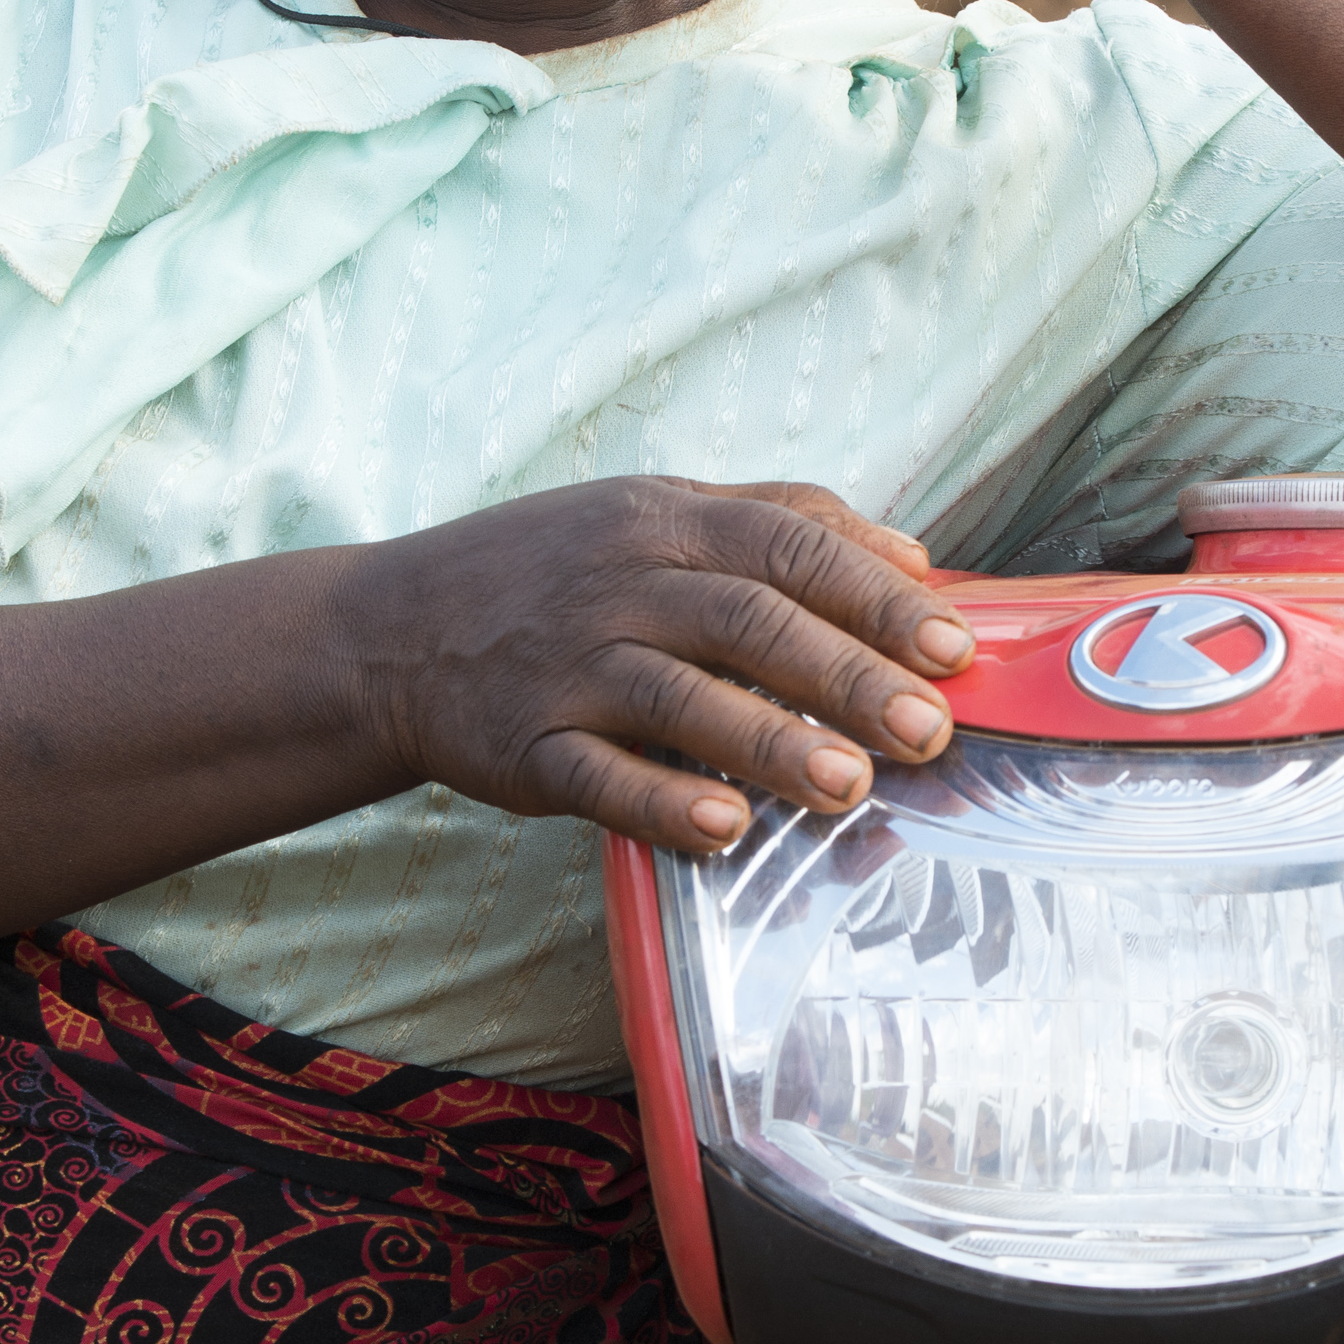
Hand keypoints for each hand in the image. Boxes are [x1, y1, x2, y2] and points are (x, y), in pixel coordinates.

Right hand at [344, 475, 973, 857]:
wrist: (390, 631)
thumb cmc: (554, 572)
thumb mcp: (655, 514)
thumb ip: (781, 519)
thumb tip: (916, 557)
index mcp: (666, 521)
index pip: (790, 545)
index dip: (878, 596)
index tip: (953, 648)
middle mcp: (619, 584)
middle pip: (751, 622)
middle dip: (850, 677)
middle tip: (930, 731)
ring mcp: (567, 666)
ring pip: (681, 698)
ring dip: (772, 742)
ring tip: (851, 784)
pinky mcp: (523, 747)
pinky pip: (598, 776)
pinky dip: (663, 802)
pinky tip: (727, 829)